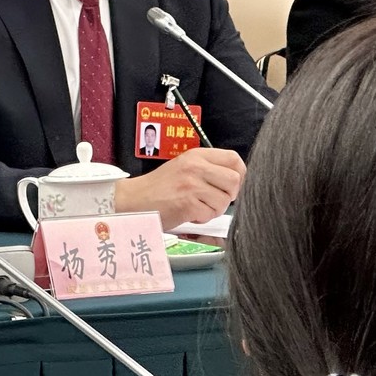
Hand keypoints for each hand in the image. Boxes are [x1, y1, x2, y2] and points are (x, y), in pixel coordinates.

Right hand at [112, 148, 243, 227]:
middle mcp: (195, 167)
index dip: (240, 173)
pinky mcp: (187, 204)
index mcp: (196, 156)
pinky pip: (210, 214)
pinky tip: (189, 214)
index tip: (233, 184)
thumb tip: (236, 179)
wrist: (134, 199)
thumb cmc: (159, 187)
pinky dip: (202, 219)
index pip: (233, 158)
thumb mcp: (184, 166)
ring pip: (224, 201)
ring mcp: (191, 185)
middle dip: (229, 195)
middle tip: (214, 198)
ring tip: (197, 206)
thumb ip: (208, 168)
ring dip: (214, 209)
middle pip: (234, 180)